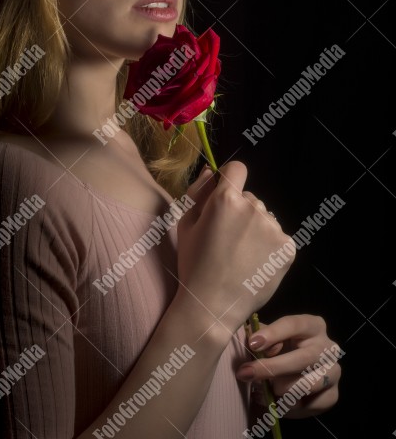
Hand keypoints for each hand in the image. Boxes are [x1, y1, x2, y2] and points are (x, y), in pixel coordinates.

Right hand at [175, 162, 295, 336]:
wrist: (213, 306)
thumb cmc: (194, 263)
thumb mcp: (186, 224)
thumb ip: (198, 191)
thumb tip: (212, 171)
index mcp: (225, 199)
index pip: (237, 169)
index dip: (229, 178)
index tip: (225, 193)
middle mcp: (253, 208)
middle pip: (250, 197)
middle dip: (240, 211)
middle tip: (227, 239)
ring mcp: (273, 228)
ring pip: (264, 217)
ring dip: (256, 228)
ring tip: (241, 254)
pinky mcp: (287, 247)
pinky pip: (277, 236)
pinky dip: (268, 246)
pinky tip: (254, 262)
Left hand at [236, 314, 341, 417]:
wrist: (296, 374)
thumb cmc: (280, 349)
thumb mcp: (270, 337)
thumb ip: (261, 336)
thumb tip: (253, 342)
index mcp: (312, 325)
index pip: (294, 324)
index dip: (273, 333)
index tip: (253, 344)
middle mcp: (328, 347)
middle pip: (303, 358)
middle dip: (272, 367)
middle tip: (247, 373)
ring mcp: (334, 371)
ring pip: (309, 384)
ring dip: (282, 389)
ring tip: (264, 389)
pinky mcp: (333, 395)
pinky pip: (312, 404)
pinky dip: (291, 407)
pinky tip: (278, 402)